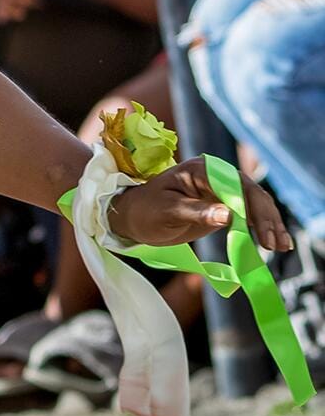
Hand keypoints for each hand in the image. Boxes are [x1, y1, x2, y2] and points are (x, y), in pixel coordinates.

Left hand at [108, 155, 291, 252]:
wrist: (134, 216)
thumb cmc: (145, 210)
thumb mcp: (167, 212)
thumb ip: (197, 212)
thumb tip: (229, 215)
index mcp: (201, 169)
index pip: (235, 186)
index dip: (252, 208)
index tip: (260, 231)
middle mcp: (215, 175)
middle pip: (250, 194)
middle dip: (266, 218)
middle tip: (275, 244)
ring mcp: (221, 190)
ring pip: (255, 204)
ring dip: (270, 224)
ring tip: (282, 246)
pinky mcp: (224, 205)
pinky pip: (249, 215)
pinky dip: (262, 228)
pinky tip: (275, 243)